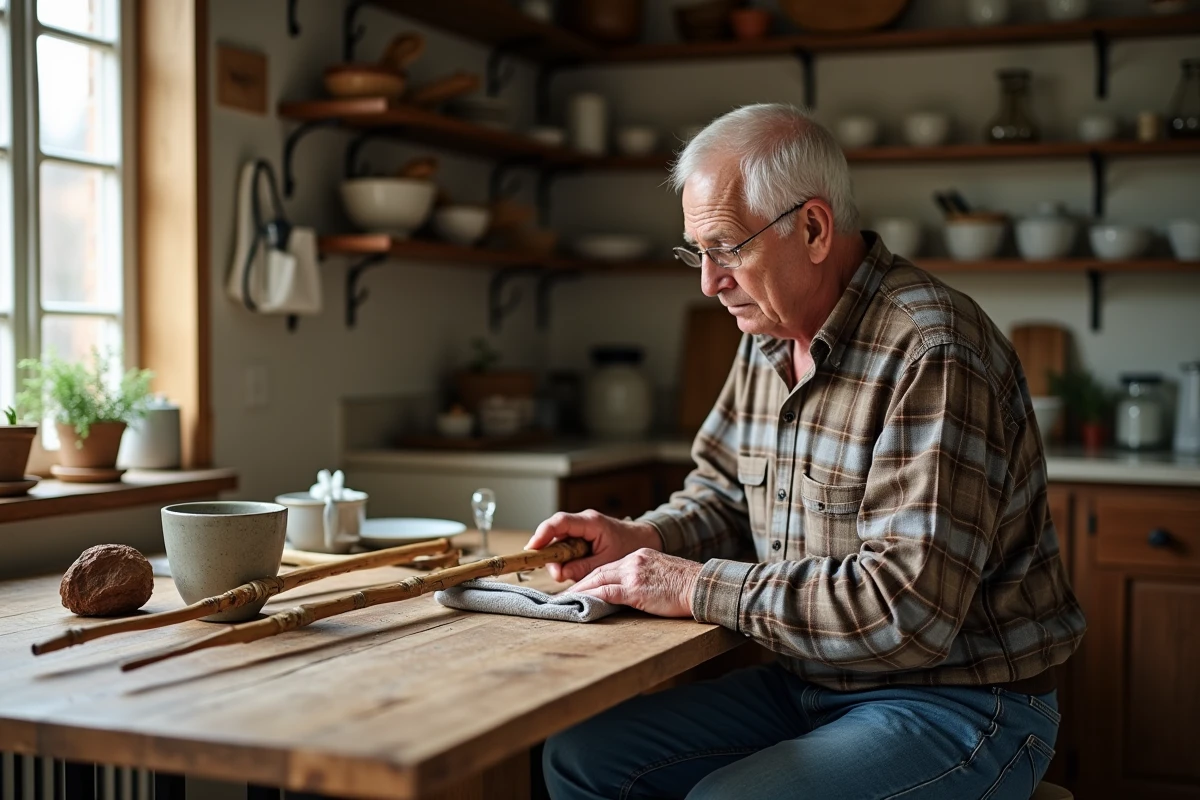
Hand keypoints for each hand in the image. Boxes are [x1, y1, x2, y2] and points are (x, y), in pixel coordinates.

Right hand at [525, 510, 661, 581]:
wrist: (644, 540)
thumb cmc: (629, 547)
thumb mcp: (607, 562)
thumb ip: (582, 568)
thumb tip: (560, 573)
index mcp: (591, 523)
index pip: (560, 522)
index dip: (543, 534)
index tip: (532, 549)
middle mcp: (582, 522)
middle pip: (554, 533)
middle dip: (551, 555)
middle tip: (559, 575)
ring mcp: (580, 528)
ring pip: (558, 541)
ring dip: (559, 559)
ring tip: (572, 573)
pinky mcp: (580, 536)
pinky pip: (565, 545)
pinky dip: (565, 558)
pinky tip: (574, 568)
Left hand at [570, 549, 701, 617]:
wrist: (702, 585)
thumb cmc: (688, 585)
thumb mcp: (664, 574)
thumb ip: (646, 578)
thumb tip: (637, 591)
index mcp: (640, 556)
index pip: (609, 566)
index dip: (592, 577)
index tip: (581, 585)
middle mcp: (633, 561)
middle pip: (598, 571)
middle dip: (580, 583)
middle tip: (564, 594)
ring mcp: (633, 574)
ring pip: (598, 580)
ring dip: (579, 591)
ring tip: (566, 601)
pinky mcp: (635, 589)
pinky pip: (606, 593)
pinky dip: (590, 597)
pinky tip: (580, 604)